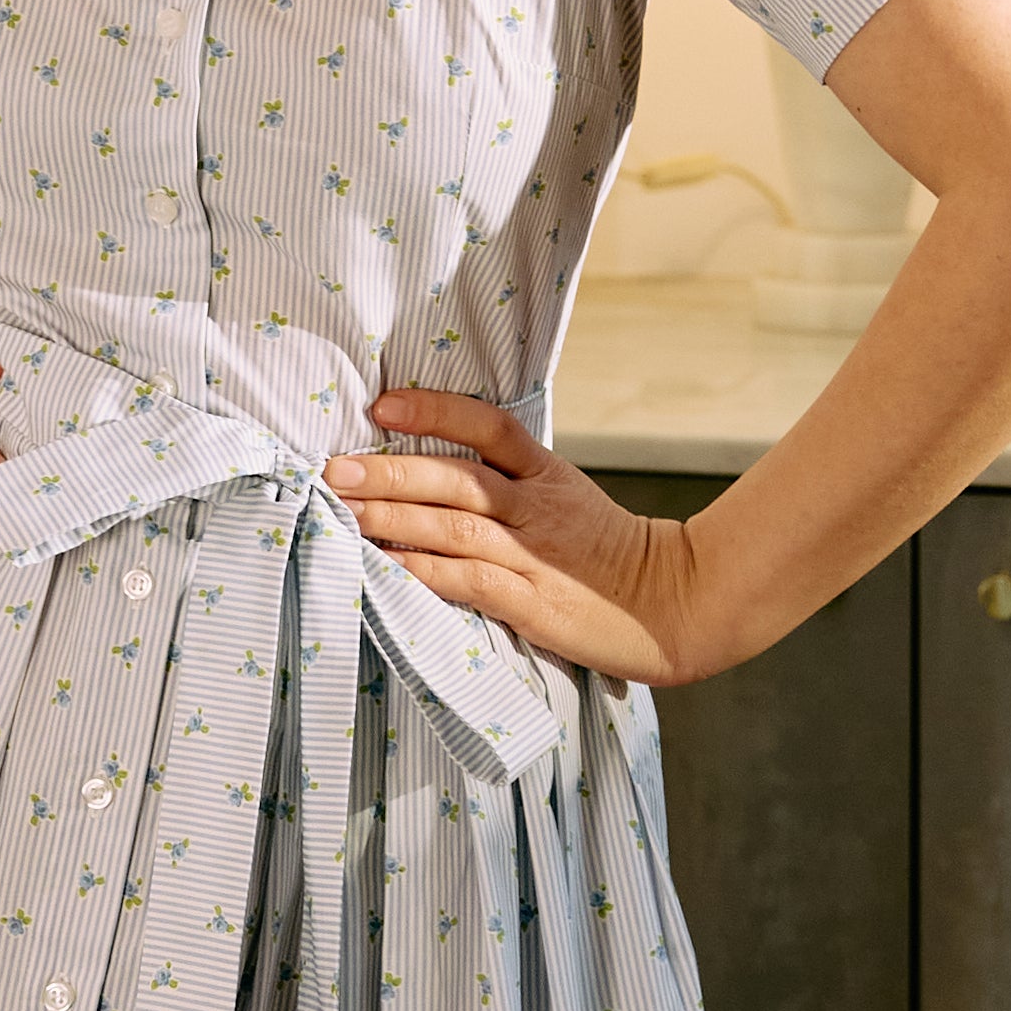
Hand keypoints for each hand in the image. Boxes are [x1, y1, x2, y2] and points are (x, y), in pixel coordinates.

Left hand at [325, 388, 704, 686]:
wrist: (674, 604)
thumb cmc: (605, 556)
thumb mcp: (565, 500)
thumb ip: (510, 485)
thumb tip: (432, 474)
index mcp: (546, 474)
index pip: (488, 426)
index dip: (435, 411)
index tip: (383, 406)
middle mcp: (536, 508)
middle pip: (457, 477)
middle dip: (391, 472)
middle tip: (336, 469)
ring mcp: (534, 555)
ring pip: (455, 527)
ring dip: (395, 520)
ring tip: (345, 513)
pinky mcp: (532, 602)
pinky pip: (468, 581)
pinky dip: (423, 571)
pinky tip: (386, 566)